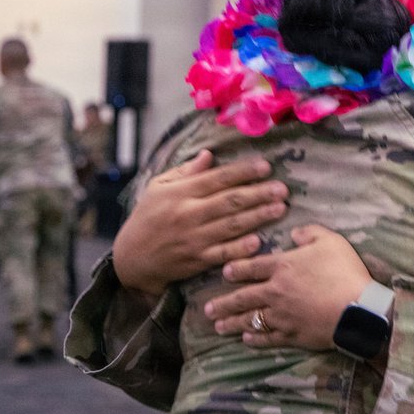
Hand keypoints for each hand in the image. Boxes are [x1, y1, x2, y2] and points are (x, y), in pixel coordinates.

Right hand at [113, 150, 288, 295]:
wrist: (132, 259)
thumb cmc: (147, 217)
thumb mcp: (158, 188)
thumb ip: (185, 171)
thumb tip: (209, 153)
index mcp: (180, 193)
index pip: (217, 179)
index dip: (242, 172)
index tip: (265, 166)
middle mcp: (188, 214)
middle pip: (229, 201)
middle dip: (258, 193)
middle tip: (282, 188)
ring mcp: (194, 239)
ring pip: (231, 226)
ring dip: (258, 216)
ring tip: (280, 208)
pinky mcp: (197, 260)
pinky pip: (223, 253)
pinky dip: (240, 248)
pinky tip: (259, 241)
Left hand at [205, 224, 373, 349]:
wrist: (358, 309)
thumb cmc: (344, 271)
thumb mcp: (331, 241)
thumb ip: (310, 233)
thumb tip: (294, 233)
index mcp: (283, 266)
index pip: (252, 267)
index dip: (236, 269)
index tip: (224, 273)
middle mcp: (275, 292)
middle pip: (243, 297)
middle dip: (223, 303)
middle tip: (208, 308)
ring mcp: (281, 316)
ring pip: (250, 320)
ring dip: (232, 323)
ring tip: (218, 326)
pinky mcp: (292, 335)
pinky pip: (267, 338)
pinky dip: (255, 339)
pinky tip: (246, 339)